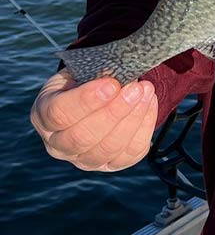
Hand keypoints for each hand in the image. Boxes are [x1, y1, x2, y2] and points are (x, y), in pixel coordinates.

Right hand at [30, 69, 157, 170]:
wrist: (97, 94)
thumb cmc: (87, 78)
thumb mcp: (82, 69)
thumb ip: (95, 71)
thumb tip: (117, 71)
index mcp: (44, 115)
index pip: (59, 114)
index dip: (86, 100)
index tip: (112, 84)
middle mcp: (58, 145)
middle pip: (82, 137)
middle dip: (114, 111)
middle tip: (136, 88)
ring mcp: (83, 159)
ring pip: (107, 149)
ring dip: (132, 119)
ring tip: (146, 92)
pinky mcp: (110, 165)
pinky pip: (130, 154)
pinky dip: (144, 128)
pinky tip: (150, 103)